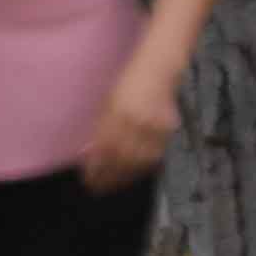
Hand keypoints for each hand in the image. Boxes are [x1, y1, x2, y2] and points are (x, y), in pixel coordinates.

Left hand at [84, 63, 180, 192]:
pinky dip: (141, 168)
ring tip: (111, 186)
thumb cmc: (127, 81)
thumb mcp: (107, 101)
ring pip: (139, 160)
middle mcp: (138, 120)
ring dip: (123, 176)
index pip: (105, 146)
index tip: (87, 178)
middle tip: (95, 188)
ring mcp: (155, 126)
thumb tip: (87, 153)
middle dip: (107, 176)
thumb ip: (100, 127)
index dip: (96, 166)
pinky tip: (131, 175)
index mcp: (118, 111)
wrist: (159, 67)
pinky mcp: (168, 130)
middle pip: (121, 157)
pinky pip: (154, 155)